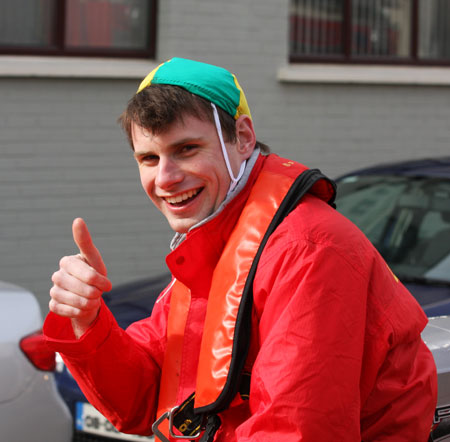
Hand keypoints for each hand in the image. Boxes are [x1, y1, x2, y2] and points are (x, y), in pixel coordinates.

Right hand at [49, 218, 111, 337]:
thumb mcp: (94, 260)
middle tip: (100, 293)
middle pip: (82, 288)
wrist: (89, 297)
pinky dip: (78, 312)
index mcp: (68, 262)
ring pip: (74, 300)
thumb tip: (77, 219)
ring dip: (89, 303)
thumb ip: (85, 242)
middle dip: (96, 292)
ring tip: (94, 300)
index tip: (107, 284)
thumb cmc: (93, 274)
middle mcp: (58, 275)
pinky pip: (66, 311)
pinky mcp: (53, 305)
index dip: (99, 280)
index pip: (87, 273)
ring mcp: (54, 290)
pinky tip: (83, 308)